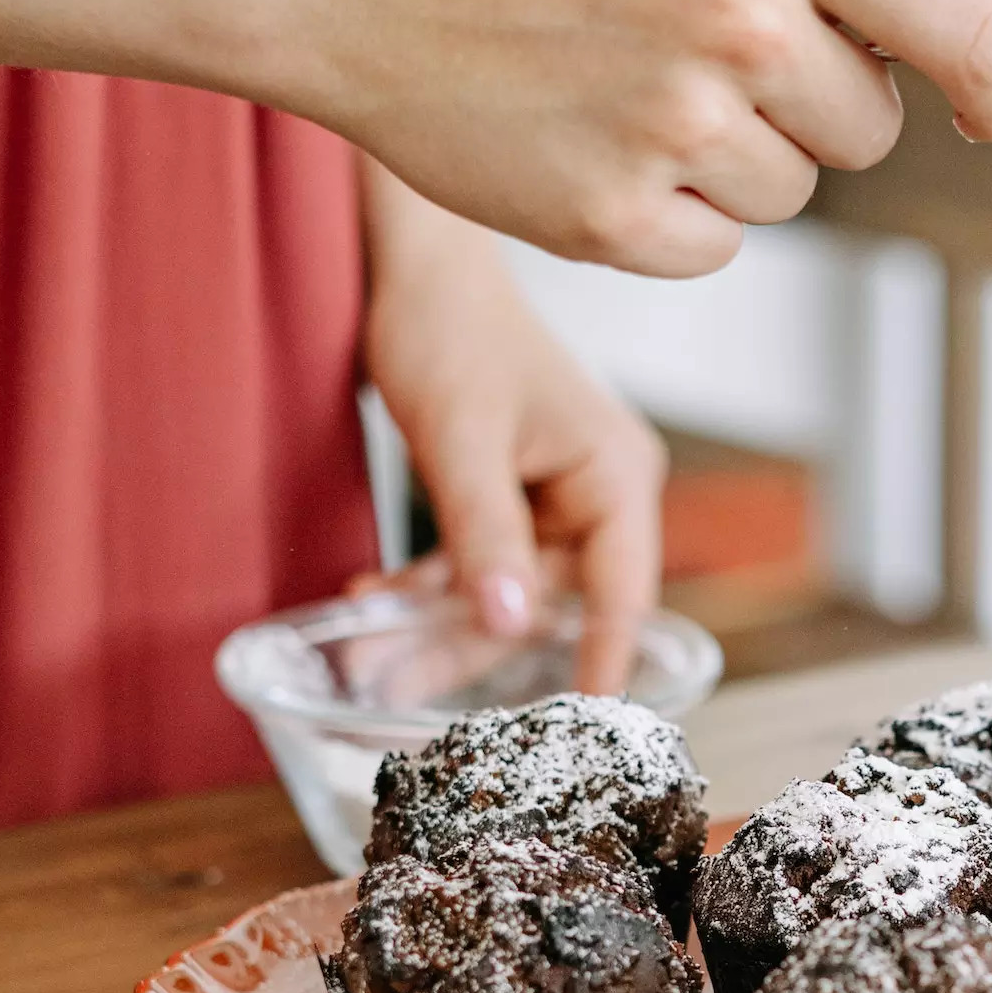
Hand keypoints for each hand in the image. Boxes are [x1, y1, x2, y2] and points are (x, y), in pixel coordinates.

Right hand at [0, 0, 991, 277]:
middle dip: (814, 107)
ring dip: (736, 161)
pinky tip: (598, 145)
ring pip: (793, 191)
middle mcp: (742, 16)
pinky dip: (673, 217)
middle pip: (870, 131)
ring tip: (633, 87)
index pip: (969, 40)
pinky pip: (718, 247)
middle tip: (701, 49)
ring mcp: (677, 123)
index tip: (991, 110)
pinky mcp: (618, 219)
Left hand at [360, 163, 664, 693]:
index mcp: (617, 477)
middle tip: (397, 690)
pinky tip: (376, 595)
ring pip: (509, 588)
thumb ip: (485, 537)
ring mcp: (560, 496)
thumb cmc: (450, 330)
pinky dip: (435, 581)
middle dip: (474, 646)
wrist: (416, 261)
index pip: (623, 597)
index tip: (576, 731)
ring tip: (368, 652)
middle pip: (552, 601)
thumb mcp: (461, 441)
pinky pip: (484, 560)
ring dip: (440, 620)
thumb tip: (506, 623)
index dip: (599, 665)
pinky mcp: (518, 494)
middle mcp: (603, 492)